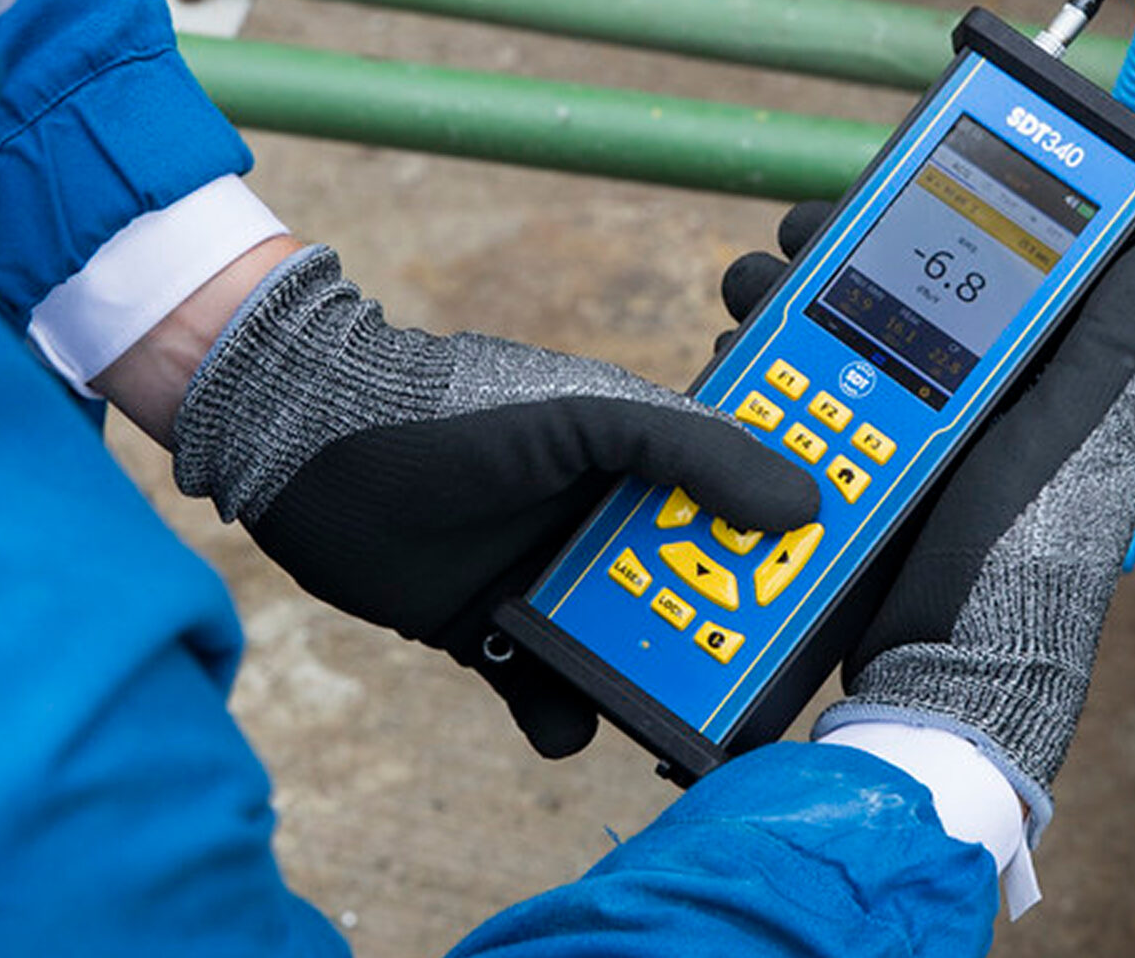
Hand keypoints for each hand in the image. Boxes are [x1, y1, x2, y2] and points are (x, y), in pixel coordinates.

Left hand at [172, 246, 818, 758]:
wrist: (305, 444)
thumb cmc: (450, 411)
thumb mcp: (587, 418)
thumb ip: (693, 453)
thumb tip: (804, 503)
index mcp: (644, 456)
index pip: (740, 494)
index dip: (786, 535)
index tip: (830, 583)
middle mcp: (606, 518)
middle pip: (697, 586)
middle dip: (727, 631)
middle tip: (752, 670)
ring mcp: (550, 576)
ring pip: (629, 647)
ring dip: (651, 683)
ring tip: (665, 714)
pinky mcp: (490, 629)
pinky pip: (546, 689)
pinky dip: (561, 716)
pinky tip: (565, 723)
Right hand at [721, 205, 1134, 833]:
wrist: (940, 683)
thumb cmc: (1022, 566)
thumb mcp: (1072, 438)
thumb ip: (1113, 341)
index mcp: (1029, 378)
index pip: (977, 264)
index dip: (925, 216)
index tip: (874, 193)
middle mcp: (964, 401)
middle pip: (884, 292)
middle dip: (826, 257)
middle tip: (787, 250)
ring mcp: (898, 441)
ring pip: (825, 340)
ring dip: (780, 309)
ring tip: (750, 303)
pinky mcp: (842, 479)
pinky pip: (793, 405)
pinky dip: (761, 377)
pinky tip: (736, 365)